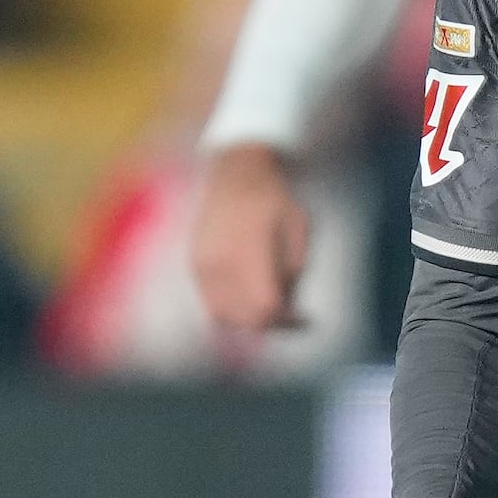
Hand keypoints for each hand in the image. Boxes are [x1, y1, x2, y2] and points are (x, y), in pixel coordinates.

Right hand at [189, 142, 311, 337]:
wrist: (235, 174)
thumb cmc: (273, 200)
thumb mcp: (298, 231)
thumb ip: (292, 274)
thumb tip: (286, 309)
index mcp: (248, 252)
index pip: (264, 307)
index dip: (287, 321)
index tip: (303, 319)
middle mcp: (219, 263)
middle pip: (244, 318)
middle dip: (271, 323)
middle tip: (291, 316)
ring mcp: (202, 266)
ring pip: (225, 317)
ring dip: (249, 320)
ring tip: (269, 306)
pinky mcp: (194, 266)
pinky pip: (211, 304)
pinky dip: (232, 310)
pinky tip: (249, 297)